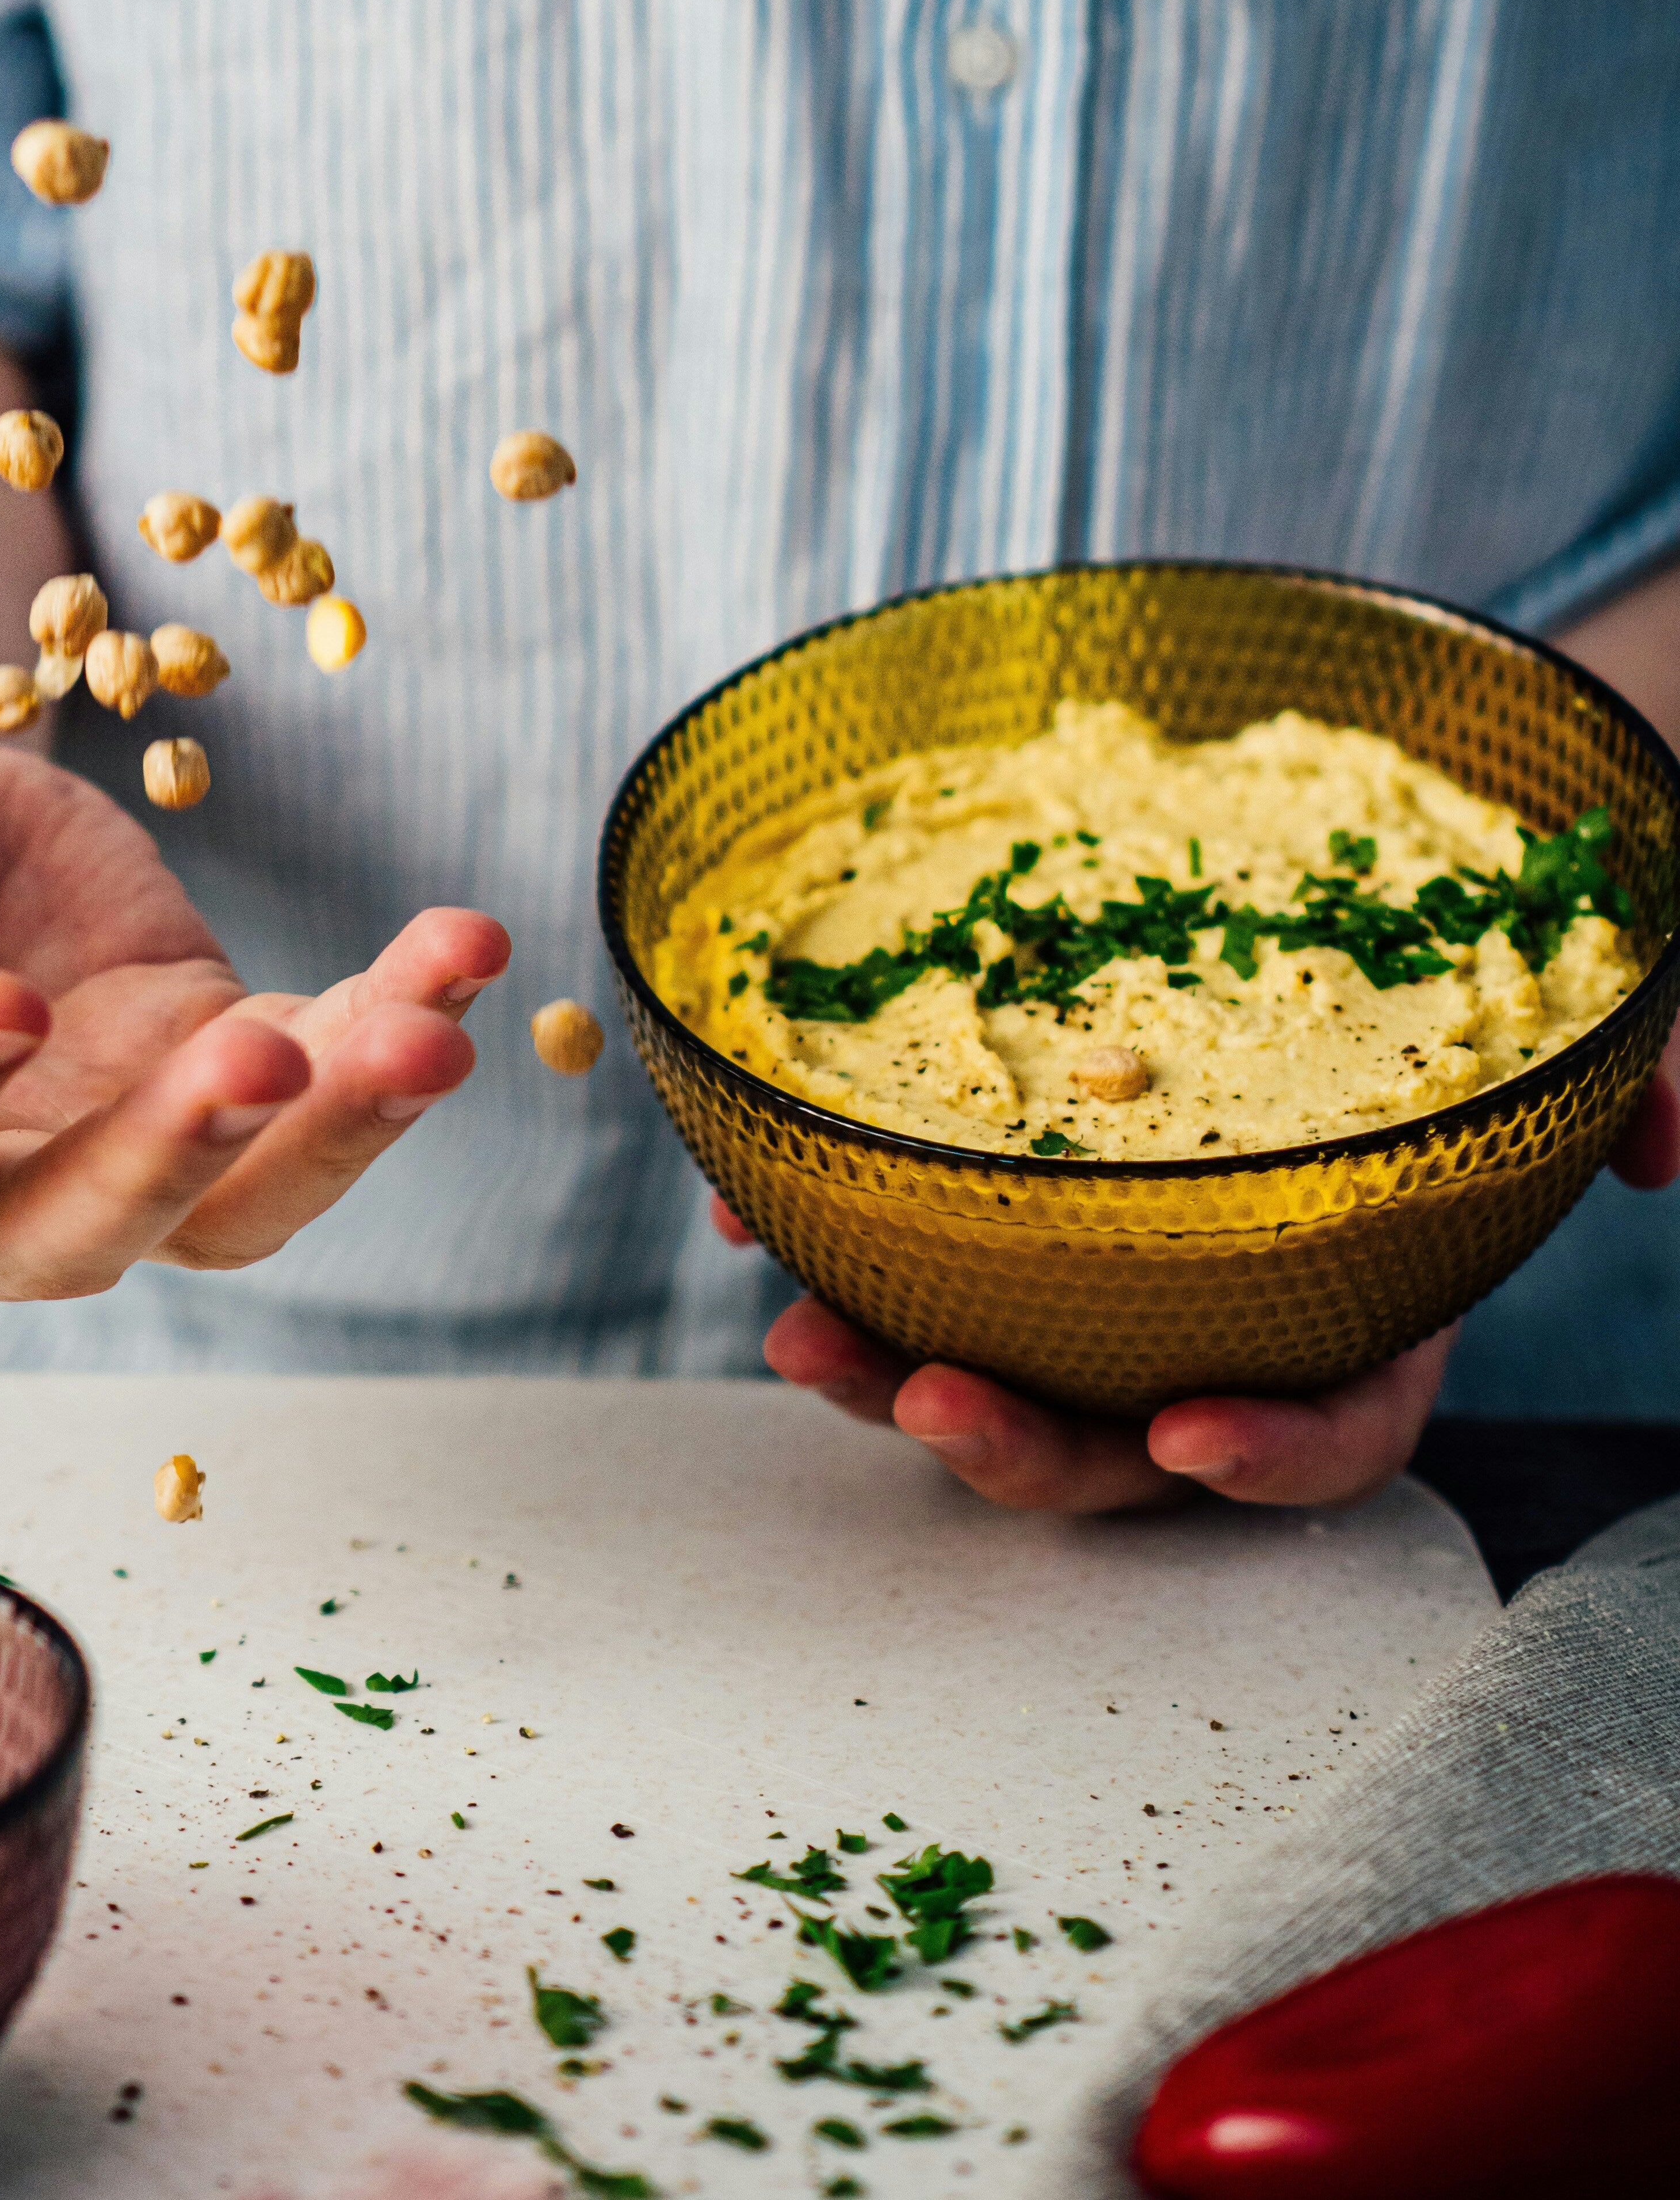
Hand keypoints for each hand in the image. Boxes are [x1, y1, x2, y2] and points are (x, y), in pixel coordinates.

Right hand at [0, 637, 509, 1298]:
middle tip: (262, 1054)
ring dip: (327, 1133)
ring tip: (428, 1030)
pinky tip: (465, 951)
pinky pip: (310, 1112)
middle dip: (162, 1159)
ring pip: (218, 1211)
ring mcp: (92, 1157)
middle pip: (57, 1232)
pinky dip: (391, 1036)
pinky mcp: (199, 1093)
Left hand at [721, 1059, 1679, 1511]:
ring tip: (795, 1325)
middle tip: (912, 1395)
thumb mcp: (1580, 1025)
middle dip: (1011, 1446)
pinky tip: (762, 1207)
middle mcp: (1224, 1323)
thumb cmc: (1468, 977)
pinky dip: (837, 1241)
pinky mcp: (1007, 1210)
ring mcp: (1104, 1279)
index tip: (1185, 1435)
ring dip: (885, 1373)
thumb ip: (1634, 1080)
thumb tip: (1656, 1145)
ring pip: (993, 1372)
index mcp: (1362, 1313)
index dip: (1270, 1455)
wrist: (1365, 898)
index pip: (1339, 1429)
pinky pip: (914, 1260)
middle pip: (1117, 1444)